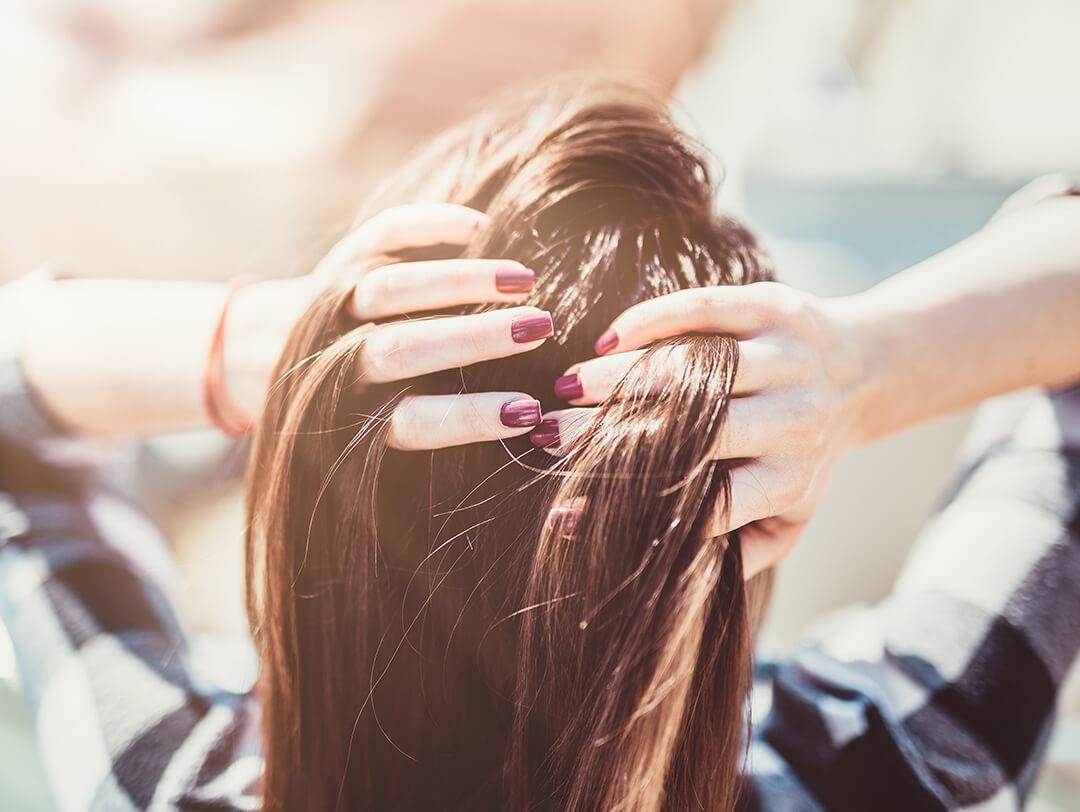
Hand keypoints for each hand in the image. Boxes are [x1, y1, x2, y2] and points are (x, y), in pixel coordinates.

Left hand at [229, 204, 550, 448]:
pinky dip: (427, 224)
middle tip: (540, 329)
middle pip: (405, 348)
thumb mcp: (363, 443)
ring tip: (524, 279)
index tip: (527, 413)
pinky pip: (381, 235)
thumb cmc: (337, 410)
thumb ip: (429, 434)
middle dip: (475, 338)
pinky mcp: (340, 260)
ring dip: (461, 280)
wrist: (251, 356)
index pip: (415, 422)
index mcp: (349, 417)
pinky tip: (478, 226)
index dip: (471, 417)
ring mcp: (335, 303)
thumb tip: (531, 434)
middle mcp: (337, 359)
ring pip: (392, 287)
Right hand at [539, 282, 867, 577]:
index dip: (630, 504)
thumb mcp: (792, 515)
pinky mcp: (775, 308)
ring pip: (690, 367)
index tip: (569, 504)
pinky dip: (650, 320)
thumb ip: (742, 549)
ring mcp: (786, 360)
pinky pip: (703, 309)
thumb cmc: (810, 454)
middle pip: (688, 430)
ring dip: (620, 375)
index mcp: (787, 480)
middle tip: (549, 433)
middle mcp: (792, 421)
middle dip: (609, 433)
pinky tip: (609, 339)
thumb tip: (664, 577)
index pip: (702, 501)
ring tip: (567, 384)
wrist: (868, 371)